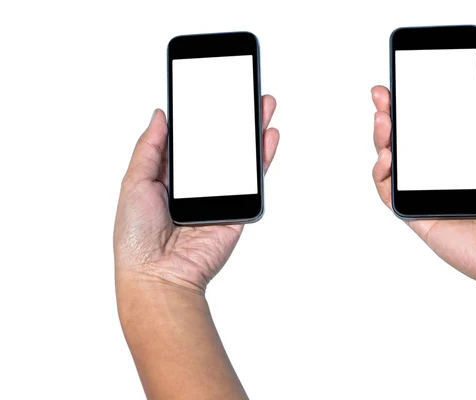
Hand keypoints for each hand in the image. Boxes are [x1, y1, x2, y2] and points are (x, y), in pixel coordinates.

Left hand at [114, 96, 279, 293]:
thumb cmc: (136, 237)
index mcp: (168, 178)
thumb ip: (149, 147)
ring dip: (253, 132)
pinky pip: (253, 182)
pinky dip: (263, 159)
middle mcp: (196, 187)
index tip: (210, 93)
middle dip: (233, 119)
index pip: (189, 141)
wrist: (158, 276)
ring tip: (262, 105)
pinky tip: (268, 136)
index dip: (200, 117)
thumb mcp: (134, 182)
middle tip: (243, 92)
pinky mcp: (237, 212)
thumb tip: (160, 114)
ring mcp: (219, 198)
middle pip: (219, 145)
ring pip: (240, 160)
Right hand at [371, 80, 475, 295]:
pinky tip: (387, 157)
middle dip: (390, 116)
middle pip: (406, 142)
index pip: (432, 126)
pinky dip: (381, 174)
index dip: (415, 106)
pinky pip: (389, 192)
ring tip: (383, 120)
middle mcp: (441, 174)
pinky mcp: (415, 215)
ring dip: (382, 140)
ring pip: (393, 164)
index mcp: (464, 158)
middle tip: (382, 96)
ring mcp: (426, 194)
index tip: (403, 85)